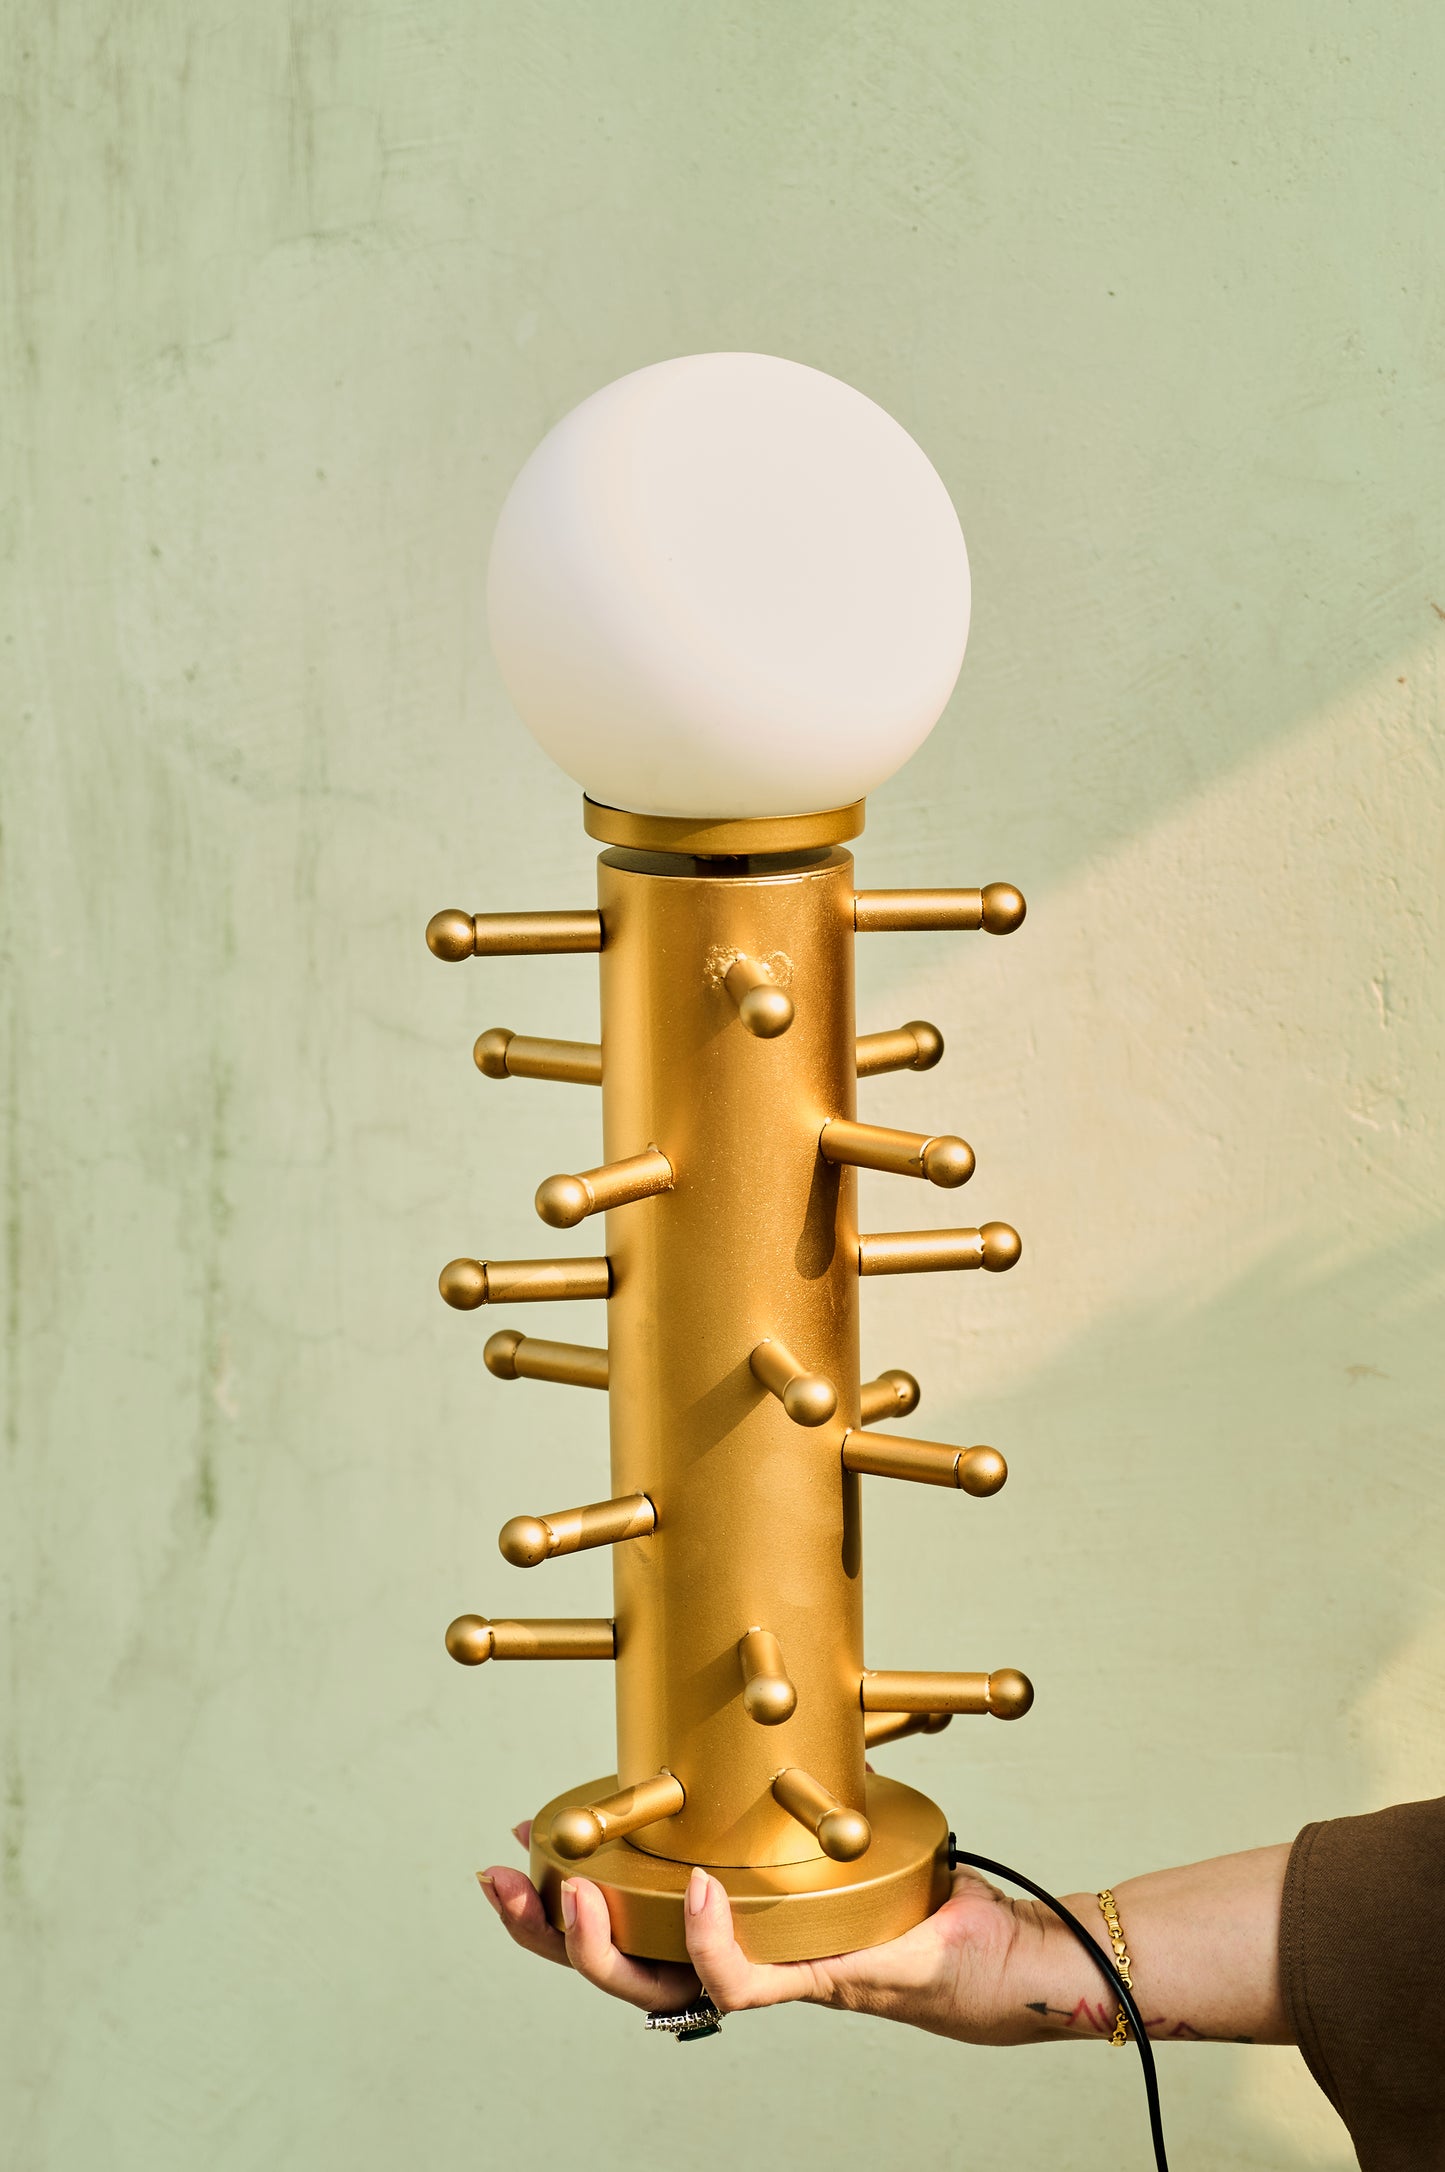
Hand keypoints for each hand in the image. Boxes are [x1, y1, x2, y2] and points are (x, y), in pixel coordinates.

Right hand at [479, 1819, 1053, 2044]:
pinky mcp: (821, 1979)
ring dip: (603, 1945)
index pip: (623, 1922)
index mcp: (733, 1925)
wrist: (1005, 1950)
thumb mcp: (833, 1822)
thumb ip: (784, 1790)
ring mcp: (777, 1977)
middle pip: (617, 1968)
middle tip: (506, 1883)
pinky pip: (744, 1981)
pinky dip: (709, 1939)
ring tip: (577, 1892)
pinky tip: (693, 1892)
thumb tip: (737, 1711)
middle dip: (548, 1930)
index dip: (557, 1899)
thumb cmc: (923, 1892)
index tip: (510, 1849)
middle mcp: (742, 1959)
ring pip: (659, 1987)